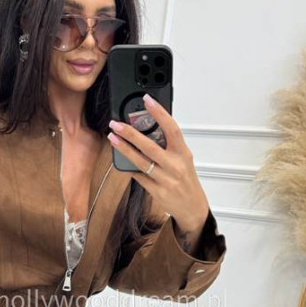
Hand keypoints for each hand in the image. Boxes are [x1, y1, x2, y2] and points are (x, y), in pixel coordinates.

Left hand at [107, 94, 209, 231]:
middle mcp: (175, 166)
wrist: (192, 206)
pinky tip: (122, 161)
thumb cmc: (186, 179)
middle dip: (130, 133)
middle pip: (150, 146)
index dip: (160, 113)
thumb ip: (169, 146)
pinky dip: (130, 168)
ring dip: (124, 149)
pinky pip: (139, 177)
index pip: (172, 129)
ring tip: (113, 138)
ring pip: (141, 162)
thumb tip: (148, 129)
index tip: (147, 100)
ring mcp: (165, 180)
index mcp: (183, 153)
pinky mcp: (157, 192)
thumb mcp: (183, 159)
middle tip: (116, 124)